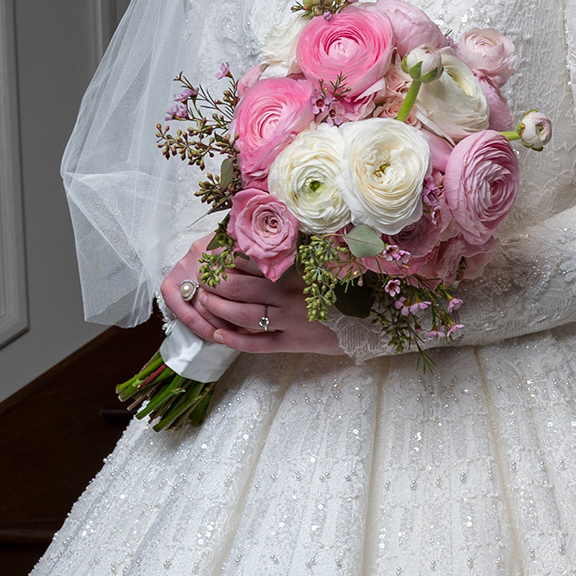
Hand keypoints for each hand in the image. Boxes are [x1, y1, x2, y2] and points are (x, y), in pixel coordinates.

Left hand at [162, 239, 343, 357]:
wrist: (375, 321)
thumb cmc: (352, 289)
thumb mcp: (331, 261)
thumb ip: (305, 248)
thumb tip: (279, 231)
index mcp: (298, 271)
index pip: (256, 261)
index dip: (229, 256)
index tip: (212, 250)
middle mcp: (290, 296)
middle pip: (243, 287)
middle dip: (217, 282)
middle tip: (200, 276)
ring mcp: (290, 322)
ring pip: (246, 315)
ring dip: (220, 308)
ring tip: (204, 301)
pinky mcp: (293, 343)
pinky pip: (259, 344)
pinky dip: (237, 340)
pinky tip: (219, 335)